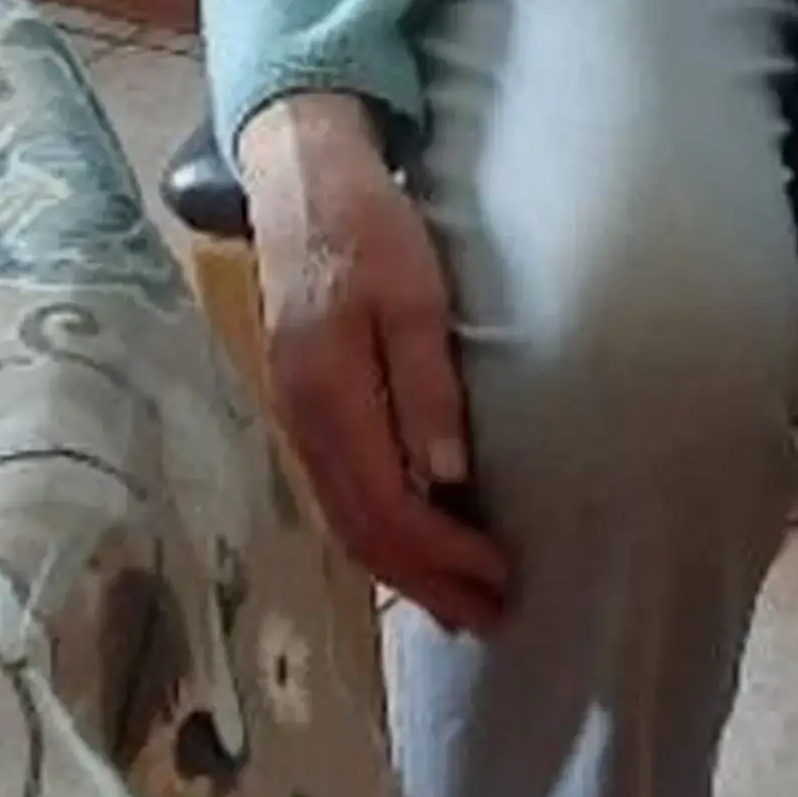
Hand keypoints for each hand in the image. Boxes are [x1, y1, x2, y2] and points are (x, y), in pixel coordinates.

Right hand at [238, 92, 510, 631]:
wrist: (300, 180)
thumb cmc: (369, 228)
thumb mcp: (413, 295)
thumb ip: (427, 387)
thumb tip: (447, 481)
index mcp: (329, 397)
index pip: (387, 509)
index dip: (443, 557)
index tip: (501, 581)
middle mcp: (302, 422)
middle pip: (361, 531)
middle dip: (426, 583)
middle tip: (490, 616)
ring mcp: (296, 419)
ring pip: (345, 521)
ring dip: (402, 570)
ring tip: (459, 603)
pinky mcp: (303, 408)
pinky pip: (339, 493)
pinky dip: (379, 534)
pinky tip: (415, 545)